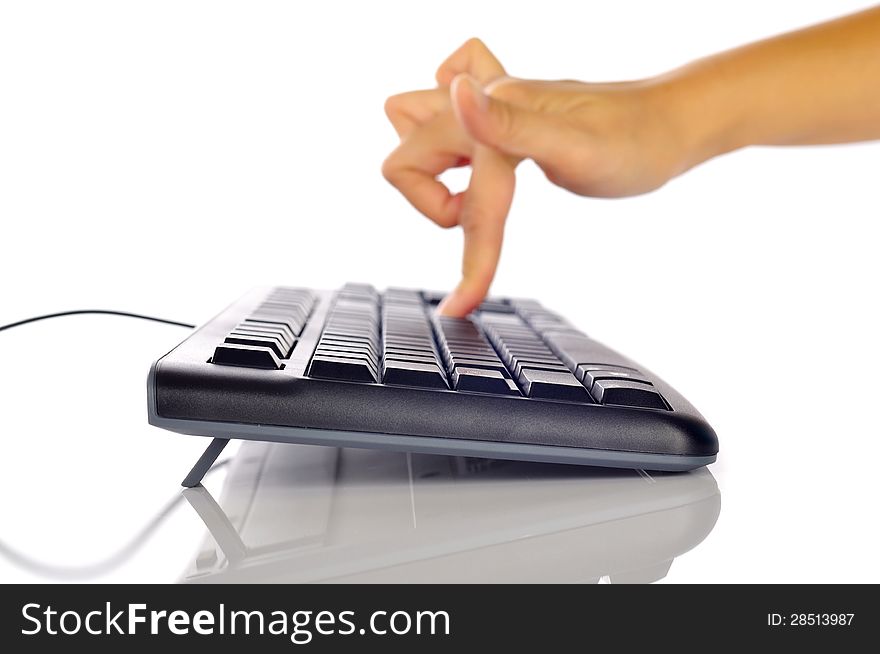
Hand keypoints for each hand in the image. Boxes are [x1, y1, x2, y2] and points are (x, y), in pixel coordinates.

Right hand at [382, 39, 687, 315]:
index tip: (463, 307)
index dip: (469, 259)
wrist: (672, 125)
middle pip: (406, 157)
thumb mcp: (575, 146)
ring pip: (414, 129)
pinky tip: (476, 157)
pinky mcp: (502, 116)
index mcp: (495, 111)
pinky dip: (448, 142)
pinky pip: (449, 115)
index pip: (463, 201)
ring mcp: (491, 105)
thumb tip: (454, 90)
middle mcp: (484, 100)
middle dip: (435, 205)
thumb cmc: (634, 143)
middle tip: (482, 219)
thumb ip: (507, 122)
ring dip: (431, 171)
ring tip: (476, 191)